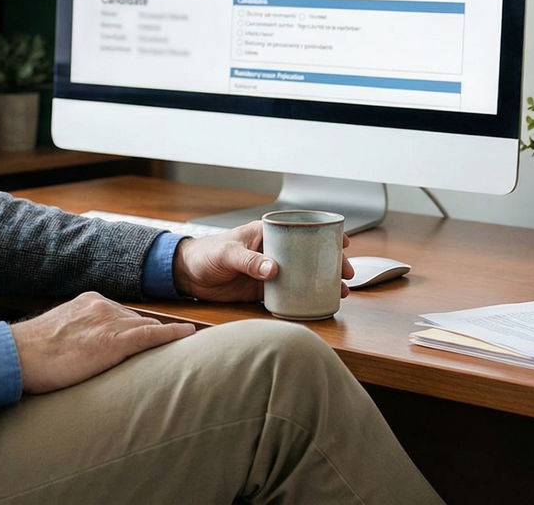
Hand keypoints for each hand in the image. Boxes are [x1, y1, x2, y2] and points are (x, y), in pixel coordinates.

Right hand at [9, 292, 195, 393]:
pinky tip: (189, 335)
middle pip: (138, 320)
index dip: (136, 328)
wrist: (17, 356)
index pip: (122, 314)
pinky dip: (173, 335)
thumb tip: (85, 348)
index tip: (148, 335)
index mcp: (88, 302)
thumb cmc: (31, 352)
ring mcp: (108, 322)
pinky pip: (151, 336)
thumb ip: (78, 333)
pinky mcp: (113, 341)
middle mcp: (101, 306)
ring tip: (185, 343)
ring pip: (147, 328)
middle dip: (152, 332)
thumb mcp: (58, 334)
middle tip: (173, 344)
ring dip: (164, 337)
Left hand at [171, 221, 353, 301]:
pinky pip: (289, 294)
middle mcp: (274, 251)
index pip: (302, 229)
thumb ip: (249, 261)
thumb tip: (275, 270)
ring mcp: (271, 271)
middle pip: (309, 255)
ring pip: (303, 275)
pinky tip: (316, 304)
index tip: (343, 243)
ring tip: (340, 292)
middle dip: (331, 263)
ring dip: (321, 283)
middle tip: (346, 275)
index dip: (325, 234)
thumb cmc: (205, 253)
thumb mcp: (227, 253)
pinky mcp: (264, 290)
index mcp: (268, 233)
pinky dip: (303, 298)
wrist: (187, 274)